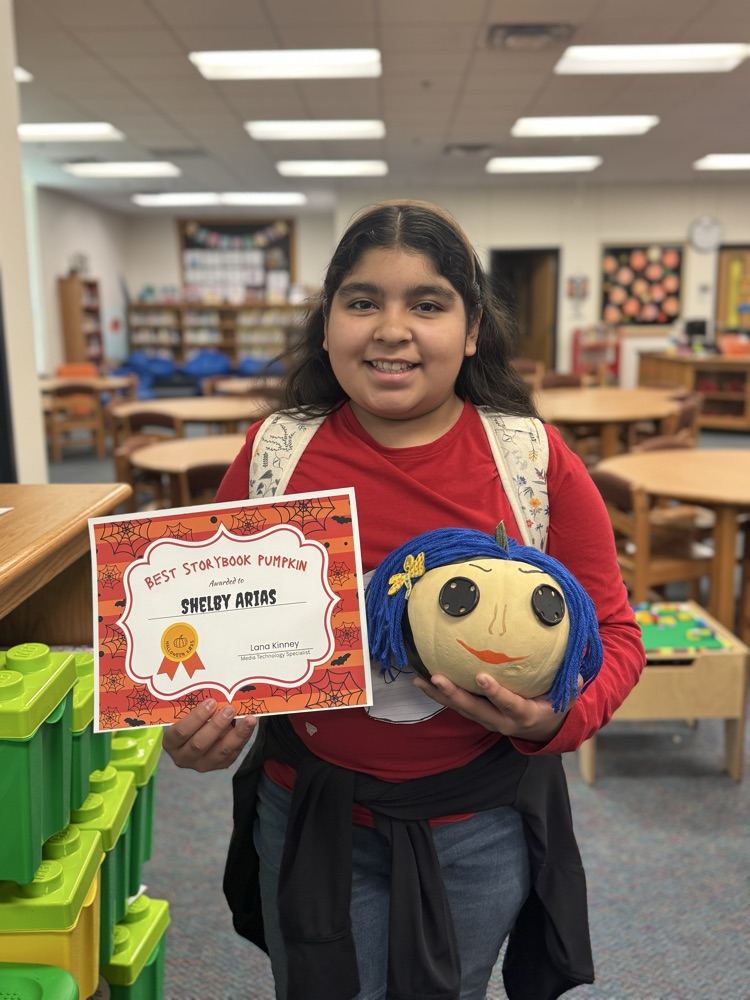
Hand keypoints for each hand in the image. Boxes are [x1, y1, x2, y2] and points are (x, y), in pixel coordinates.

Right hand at [162, 698, 256, 771]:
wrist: (196, 736)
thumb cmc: (191, 720)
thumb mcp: (187, 713)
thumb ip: (199, 708)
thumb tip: (220, 696)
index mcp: (171, 742)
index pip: (181, 732)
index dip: (196, 717)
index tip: (211, 702)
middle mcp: (183, 757)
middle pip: (200, 744)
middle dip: (217, 725)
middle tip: (229, 709)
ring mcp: (201, 765)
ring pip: (220, 752)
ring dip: (236, 735)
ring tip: (248, 719)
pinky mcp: (218, 766)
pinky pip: (232, 754)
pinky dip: (242, 739)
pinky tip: (249, 726)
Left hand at [412, 672, 572, 742]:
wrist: (544, 729)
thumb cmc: (556, 704)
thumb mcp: (567, 696)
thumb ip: (569, 683)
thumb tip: (575, 669)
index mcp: (524, 714)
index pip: (509, 703)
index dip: (496, 692)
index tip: (482, 677)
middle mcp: (501, 720)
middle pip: (475, 709)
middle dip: (455, 694)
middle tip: (437, 678)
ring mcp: (487, 719)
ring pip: (461, 708)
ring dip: (440, 695)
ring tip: (420, 679)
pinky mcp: (477, 714)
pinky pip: (456, 705)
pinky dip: (440, 694)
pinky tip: (423, 680)